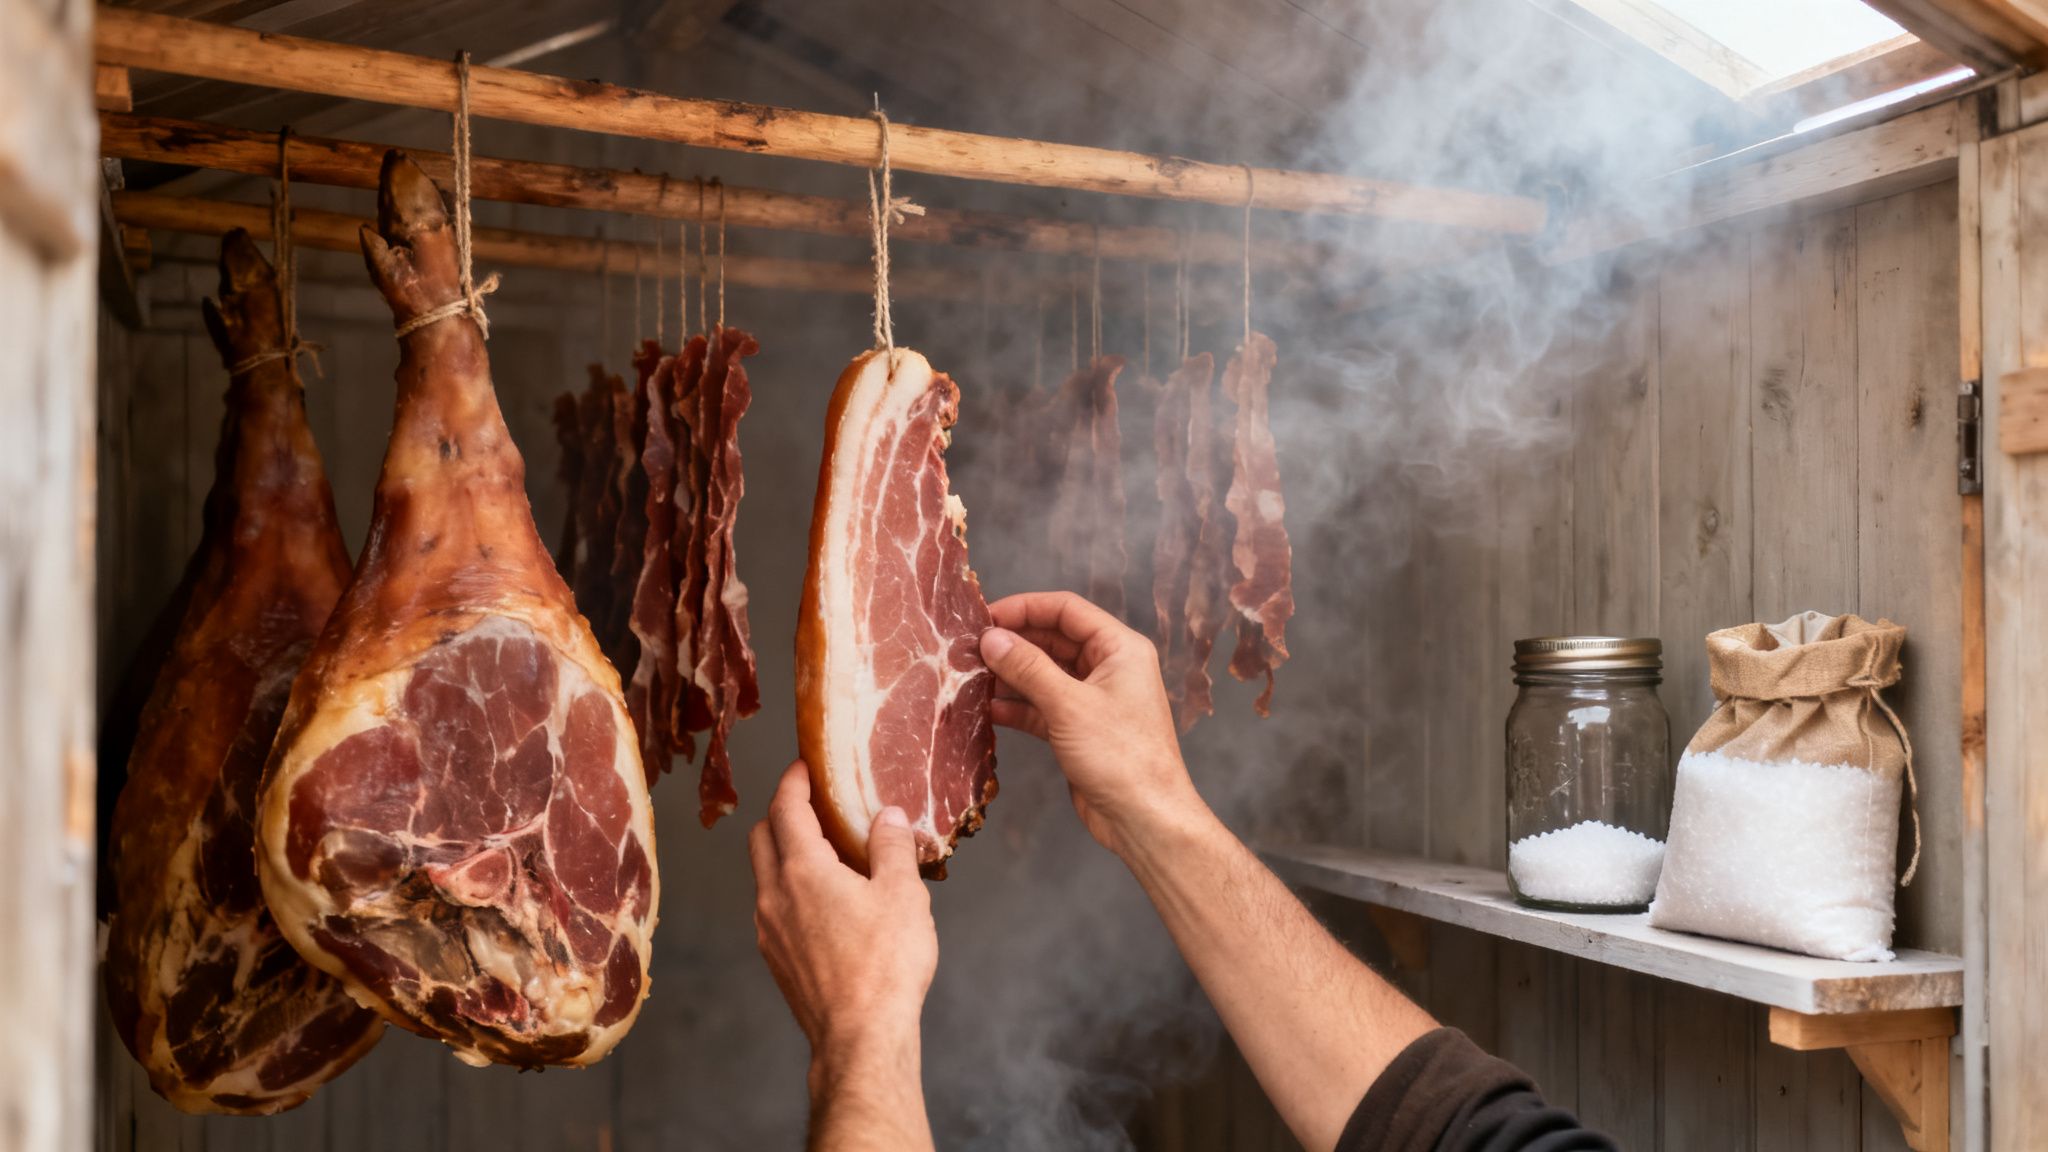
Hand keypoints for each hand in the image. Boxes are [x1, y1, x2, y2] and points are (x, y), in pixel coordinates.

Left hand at [749, 761, 936, 1092]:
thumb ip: (891, 847)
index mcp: (803, 870)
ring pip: (764, 874)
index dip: (793, 780)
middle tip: (813, 804)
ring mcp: (769, 930)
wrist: (861, 1037)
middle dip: (781, 812)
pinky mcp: (776, 959)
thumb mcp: (903, 894)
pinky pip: (773, 908)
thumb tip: (887, 815)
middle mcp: (774, 895)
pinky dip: (789, 888)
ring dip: (784, 853)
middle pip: (762, 836)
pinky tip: (825, 901)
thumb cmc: (885, 965)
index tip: (804, 766)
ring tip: (825, 853)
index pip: (786, 808)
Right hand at [978, 591, 1209, 858]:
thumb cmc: (1121, 757)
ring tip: (971, 676)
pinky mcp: (1080, 730)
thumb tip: (991, 638)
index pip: (1066, 610)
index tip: (985, 616)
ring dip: (1011, 675)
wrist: (1145, 818)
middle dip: (1014, 643)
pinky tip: (988, 709)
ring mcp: (1095, 700)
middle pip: (1054, 640)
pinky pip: (1043, 707)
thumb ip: (1028, 667)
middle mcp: (1109, 668)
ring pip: (1045, 675)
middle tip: (971, 648)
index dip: (1024, 608)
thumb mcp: (1068, 705)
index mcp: (1120, 649)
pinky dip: (1017, 706)